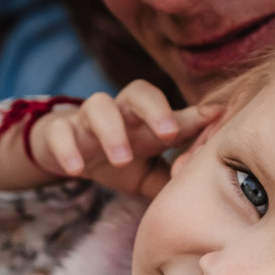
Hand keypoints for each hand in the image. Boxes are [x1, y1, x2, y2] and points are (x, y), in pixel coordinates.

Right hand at [0, 81, 217, 199]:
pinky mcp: (58, 132)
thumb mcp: (150, 169)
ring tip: (122, 159)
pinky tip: (77, 169)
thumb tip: (215, 183)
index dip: (195, 115)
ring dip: (112, 131)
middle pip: (139, 91)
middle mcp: (120, 111)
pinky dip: (67, 148)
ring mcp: (87, 119)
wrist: (69, 156)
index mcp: (146, 118)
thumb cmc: (121, 158)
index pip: (173, 110)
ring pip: (98, 107)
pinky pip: (59, 133)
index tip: (216, 117)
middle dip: (156, 110)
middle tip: (169, 134)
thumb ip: (176, 173)